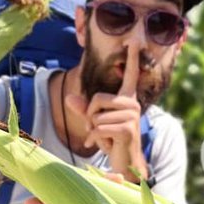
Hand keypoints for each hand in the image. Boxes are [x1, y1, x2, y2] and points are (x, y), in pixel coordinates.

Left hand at [66, 43, 146, 179]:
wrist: (126, 163)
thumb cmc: (111, 139)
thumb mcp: (95, 121)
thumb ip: (83, 108)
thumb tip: (69, 97)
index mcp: (127, 97)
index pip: (131, 74)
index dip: (132, 58)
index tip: (134, 40)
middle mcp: (132, 103)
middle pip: (96, 99)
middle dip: (90, 116)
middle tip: (98, 129)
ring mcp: (132, 116)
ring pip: (95, 116)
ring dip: (93, 130)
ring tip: (105, 138)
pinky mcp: (127, 129)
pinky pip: (98, 128)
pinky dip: (95, 139)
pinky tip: (105, 145)